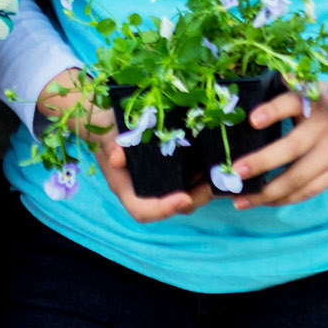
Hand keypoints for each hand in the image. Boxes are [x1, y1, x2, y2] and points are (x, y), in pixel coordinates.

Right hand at [35, 72, 211, 221]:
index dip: (164, 210)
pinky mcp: (174, 168)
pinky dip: (205, 174)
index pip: (144, 211)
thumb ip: (112, 146)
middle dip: (194, 199)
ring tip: (222, 175)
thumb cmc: (106, 129)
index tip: (182, 199)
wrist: (108, 117)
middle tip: (213, 186)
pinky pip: (191, 179)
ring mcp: (162, 180)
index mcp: (127, 188)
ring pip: (186, 195)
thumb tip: (117, 158)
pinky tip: (219, 161)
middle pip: (172, 206)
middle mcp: (147, 189)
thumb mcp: (106, 135)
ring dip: (205, 188)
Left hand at [225, 87, 327, 208]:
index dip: (272, 111)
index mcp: (314, 102)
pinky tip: (263, 201)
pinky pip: (307, 191)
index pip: (291, 103)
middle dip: (261, 162)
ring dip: (267, 191)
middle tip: (235, 172)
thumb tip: (257, 89)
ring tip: (240, 199)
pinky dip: (284, 199)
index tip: (252, 119)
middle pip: (291, 148)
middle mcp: (323, 129)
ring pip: (297, 178)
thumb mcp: (314, 90)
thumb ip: (289, 90)